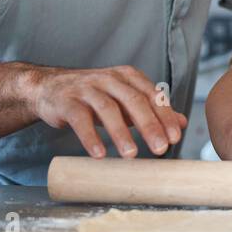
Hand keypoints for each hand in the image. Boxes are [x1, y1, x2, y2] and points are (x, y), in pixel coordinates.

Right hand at [28, 65, 187, 158]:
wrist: (49, 87)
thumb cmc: (94, 96)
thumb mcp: (125, 100)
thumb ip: (152, 110)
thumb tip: (183, 122)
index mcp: (128, 77)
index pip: (152, 95)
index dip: (165, 115)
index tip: (175, 137)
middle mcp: (109, 79)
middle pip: (134, 100)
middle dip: (149, 125)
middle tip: (160, 149)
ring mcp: (87, 88)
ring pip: (108, 109)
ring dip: (121, 133)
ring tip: (131, 155)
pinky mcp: (67, 101)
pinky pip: (80, 118)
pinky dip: (91, 136)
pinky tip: (100, 153)